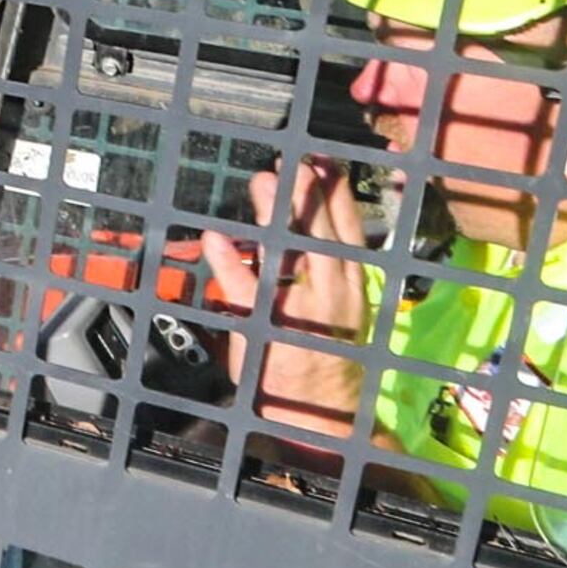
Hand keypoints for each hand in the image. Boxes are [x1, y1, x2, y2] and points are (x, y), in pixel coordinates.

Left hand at [200, 155, 374, 333]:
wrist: (319, 409)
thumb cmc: (325, 348)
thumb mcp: (338, 301)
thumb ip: (322, 261)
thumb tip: (307, 213)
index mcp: (351, 282)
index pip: (349, 229)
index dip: (336, 192)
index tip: (322, 159)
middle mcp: (332, 291)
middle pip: (320, 233)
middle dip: (306, 194)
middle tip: (288, 162)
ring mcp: (300, 310)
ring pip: (288, 254)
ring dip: (274, 216)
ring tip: (261, 181)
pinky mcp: (267, 328)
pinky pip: (246, 290)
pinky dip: (229, 263)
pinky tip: (215, 238)